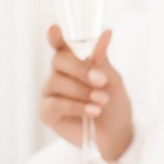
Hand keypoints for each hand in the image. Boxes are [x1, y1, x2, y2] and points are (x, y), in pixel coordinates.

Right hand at [40, 24, 132, 160]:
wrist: (116, 134)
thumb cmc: (113, 104)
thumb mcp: (113, 80)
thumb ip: (103, 60)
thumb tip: (105, 34)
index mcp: (73, 62)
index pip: (60, 46)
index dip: (55, 37)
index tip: (54, 29)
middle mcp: (58, 74)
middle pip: (58, 60)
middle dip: (80, 69)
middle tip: (101, 80)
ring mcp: (50, 93)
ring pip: (57, 82)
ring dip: (82, 91)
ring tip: (102, 101)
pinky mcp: (47, 112)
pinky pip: (55, 103)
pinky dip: (76, 106)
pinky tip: (92, 111)